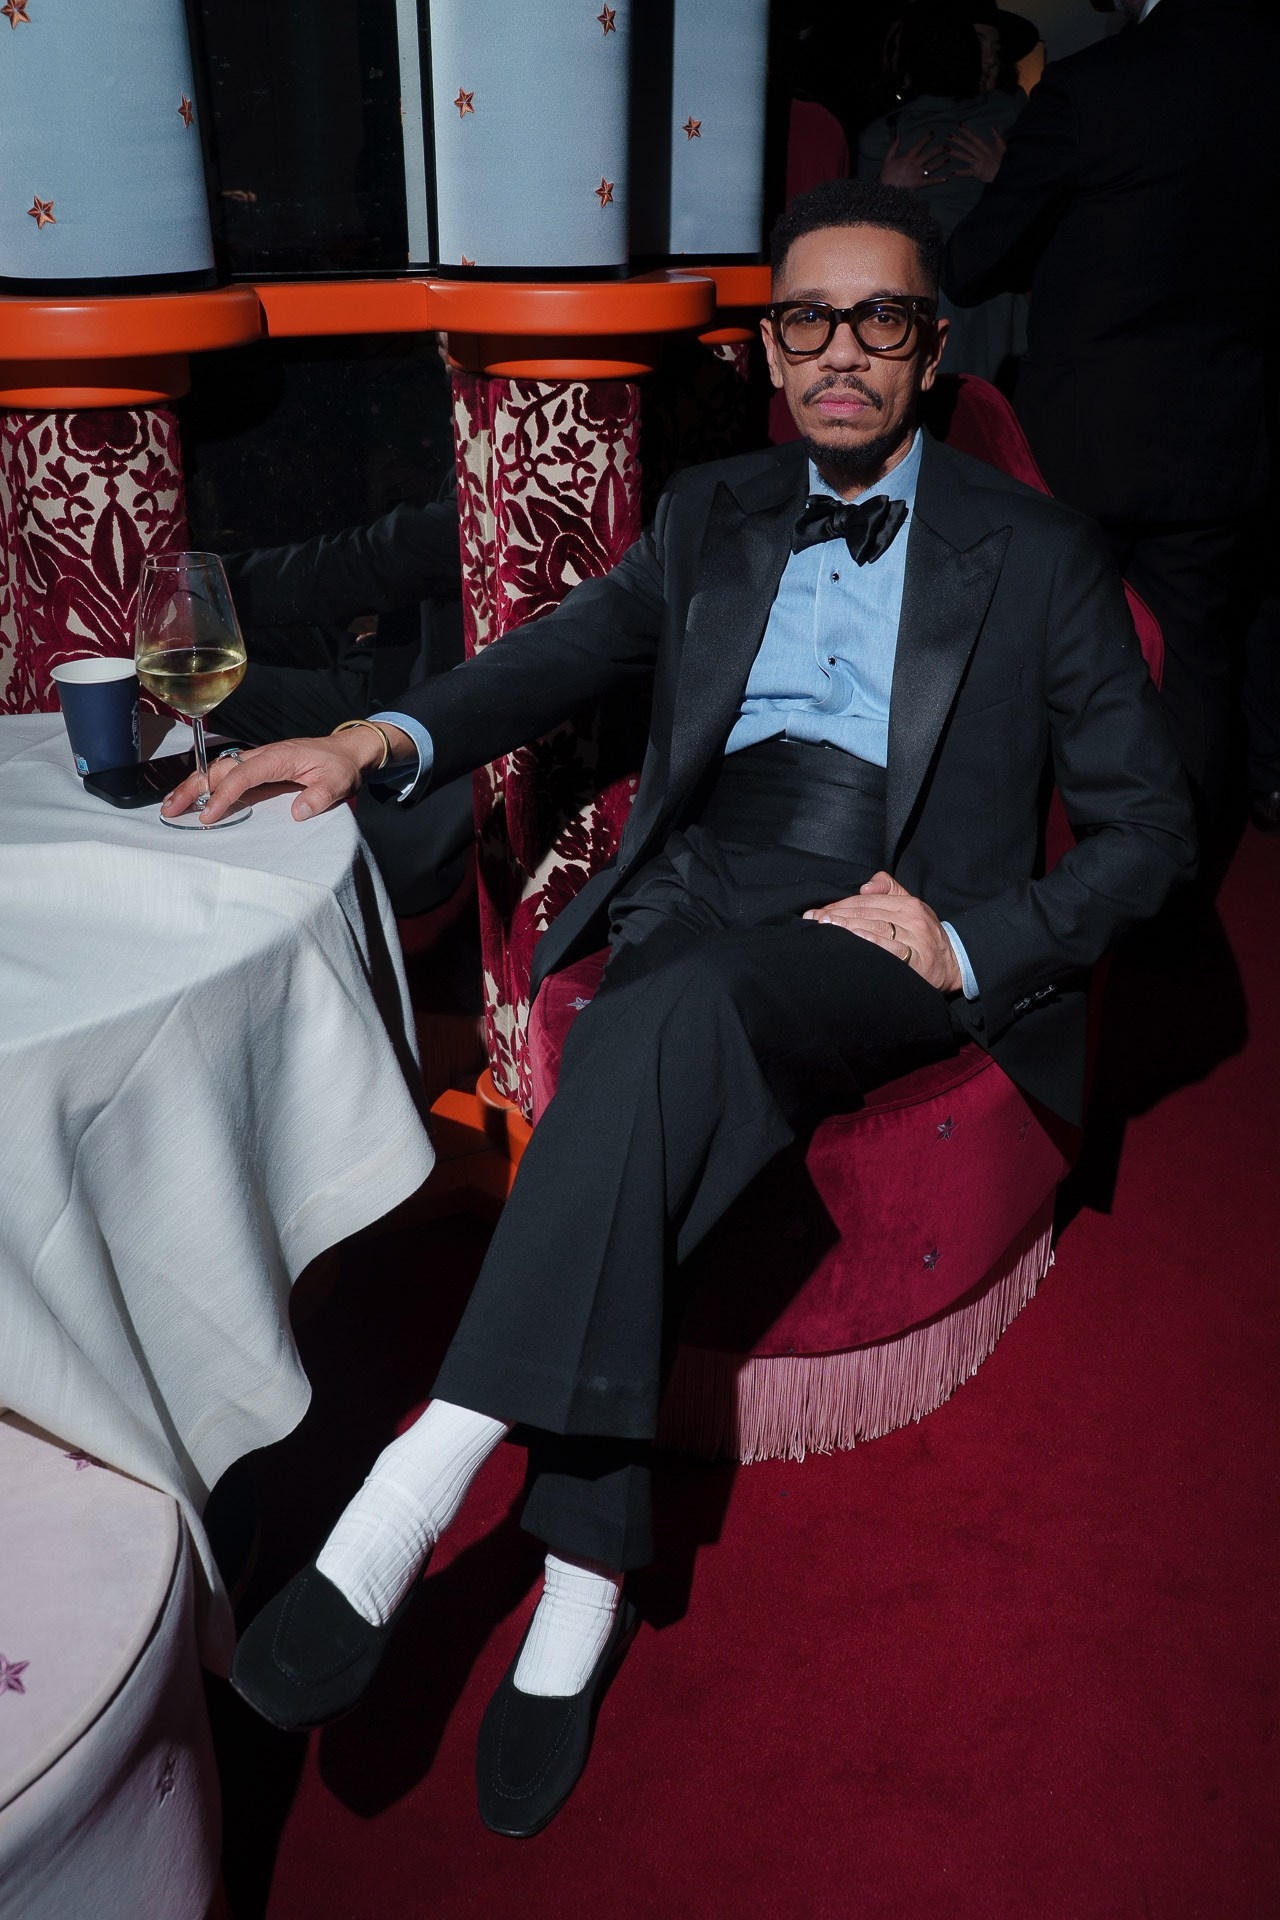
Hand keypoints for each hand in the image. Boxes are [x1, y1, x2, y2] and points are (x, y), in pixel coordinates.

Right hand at [160, 728, 391, 826]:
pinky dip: (206, 785)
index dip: (224, 795)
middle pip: (219, 768)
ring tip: (173, 805)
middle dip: (193, 788)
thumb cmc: (341, 766)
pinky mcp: (258, 767)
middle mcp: (262, 755)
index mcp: (279, 757)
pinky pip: (226, 773)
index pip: (243, 775)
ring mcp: (258, 760)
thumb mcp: (339, 782)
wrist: (347, 751)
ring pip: (217, 769)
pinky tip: (194, 799)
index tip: (209, 816)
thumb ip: (321, 797)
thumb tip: (299, 812)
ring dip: (194, 786)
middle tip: (173, 810)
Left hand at [803, 869, 962, 993]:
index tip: (817, 911)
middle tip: (813, 920)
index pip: (866, 901)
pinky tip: (854, 939)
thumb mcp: (912, 907)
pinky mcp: (919, 961)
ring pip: (877, 927)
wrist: (955, 963)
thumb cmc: (926, 936)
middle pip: (867, 913)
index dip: (839, 905)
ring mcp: (917, 939)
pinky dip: (872, 942)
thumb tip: (865, 887)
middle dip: (836, 916)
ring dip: (848, 926)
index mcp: (908, 903)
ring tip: (825, 927)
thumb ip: (889, 891)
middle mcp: (913, 918)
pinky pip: (892, 948)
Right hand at [880, 131, 947, 190]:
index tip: (933, 133)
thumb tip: (899, 136)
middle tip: (947, 146)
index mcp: (909, 156)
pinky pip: (932, 182)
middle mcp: (916, 163)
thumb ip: (894, 146)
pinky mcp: (920, 184)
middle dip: (940, 149)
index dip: (927, 138)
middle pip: (931, 154)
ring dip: (942, 163)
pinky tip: (946, 179)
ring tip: (948, 160)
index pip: (920, 144)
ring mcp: (919, 174)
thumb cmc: (887, 174)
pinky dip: (939, 180)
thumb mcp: (888, 158)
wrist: (887, 191)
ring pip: (933, 167)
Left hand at [946, 125, 1006, 182]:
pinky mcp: (977, 173)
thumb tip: (993, 126)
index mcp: (985, 147)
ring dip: (955, 153)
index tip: (959, 126)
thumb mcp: (1002, 145)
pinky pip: (967, 173)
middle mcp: (981, 154)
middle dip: (958, 140)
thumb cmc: (1004, 160)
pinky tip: (951, 172)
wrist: (1006, 173)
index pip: (974, 137)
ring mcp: (978, 163)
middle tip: (948, 136)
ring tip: (946, 149)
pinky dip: (959, 173)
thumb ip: (996, 135)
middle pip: (967, 145)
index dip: (966, 131)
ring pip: (965, 157)